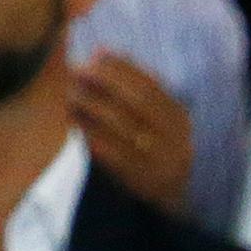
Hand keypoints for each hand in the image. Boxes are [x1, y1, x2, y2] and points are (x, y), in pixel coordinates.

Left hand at [69, 54, 197, 212]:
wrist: (172, 199)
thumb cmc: (153, 148)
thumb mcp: (156, 119)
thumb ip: (134, 89)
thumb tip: (101, 51)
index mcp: (179, 117)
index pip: (152, 84)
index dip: (123, 67)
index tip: (95, 54)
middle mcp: (177, 138)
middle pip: (140, 102)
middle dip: (107, 83)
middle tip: (78, 72)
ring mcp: (162, 162)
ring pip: (126, 127)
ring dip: (94, 107)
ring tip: (71, 95)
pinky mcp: (143, 182)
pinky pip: (115, 155)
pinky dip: (93, 136)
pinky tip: (76, 124)